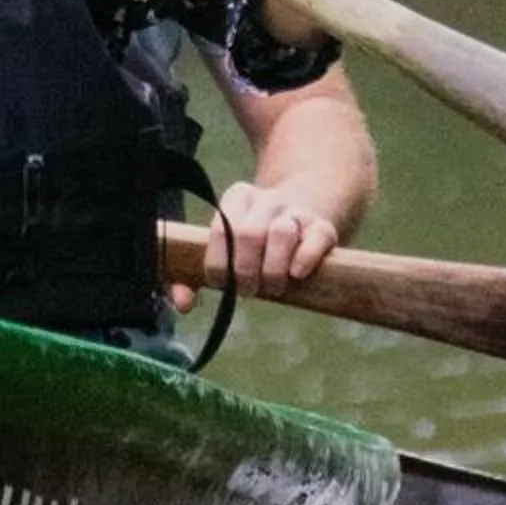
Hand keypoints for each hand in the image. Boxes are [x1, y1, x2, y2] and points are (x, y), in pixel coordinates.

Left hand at [169, 181, 340, 305]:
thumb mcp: (227, 248)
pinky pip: (316, 238)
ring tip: (272, 288)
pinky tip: (296, 274)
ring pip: (281, 233)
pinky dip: (304, 258)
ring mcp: (296, 212)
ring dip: (273, 269)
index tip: (222, 284)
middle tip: (248, 291)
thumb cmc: (257, 243)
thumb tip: (182, 304)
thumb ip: (196, 275)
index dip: (219, 264)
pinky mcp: (323, 227)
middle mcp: (266, 200)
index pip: (220, 230)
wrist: (307, 211)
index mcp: (237, 199)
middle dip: (245, 271)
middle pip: (249, 233)